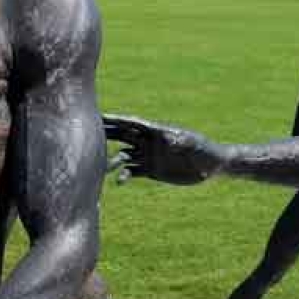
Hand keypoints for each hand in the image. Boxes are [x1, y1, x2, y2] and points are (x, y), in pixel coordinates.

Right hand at [104, 115, 225, 185]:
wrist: (211, 165)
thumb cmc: (205, 150)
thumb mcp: (195, 144)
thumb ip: (183, 141)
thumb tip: (172, 139)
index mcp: (157, 131)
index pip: (132, 123)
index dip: (117, 120)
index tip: (101, 116)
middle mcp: (149, 142)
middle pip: (122, 135)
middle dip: (106, 133)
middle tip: (87, 132)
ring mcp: (148, 156)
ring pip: (123, 155)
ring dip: (112, 160)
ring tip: (105, 168)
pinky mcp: (151, 170)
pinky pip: (132, 172)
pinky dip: (123, 175)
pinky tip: (119, 182)